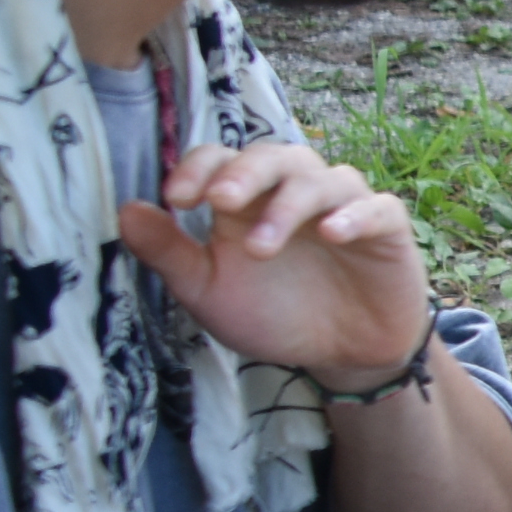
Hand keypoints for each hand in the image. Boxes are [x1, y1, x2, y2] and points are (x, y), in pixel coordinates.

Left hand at [115, 140, 434, 392]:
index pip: (221, 159)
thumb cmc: (274, 316)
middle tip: (220, 202)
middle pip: (271, 156)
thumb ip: (170, 253)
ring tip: (264, 245)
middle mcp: (293, 193)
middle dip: (243, 174)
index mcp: (247, 201)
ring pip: (320, 178)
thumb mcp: (210, 292)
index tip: (177, 198)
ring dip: (288, 204)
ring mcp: (343, 206)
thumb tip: (126, 210)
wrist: (342, 355)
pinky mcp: (386, 228)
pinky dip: (353, 216)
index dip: (198, 169)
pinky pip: (375, 208)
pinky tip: (331, 233)